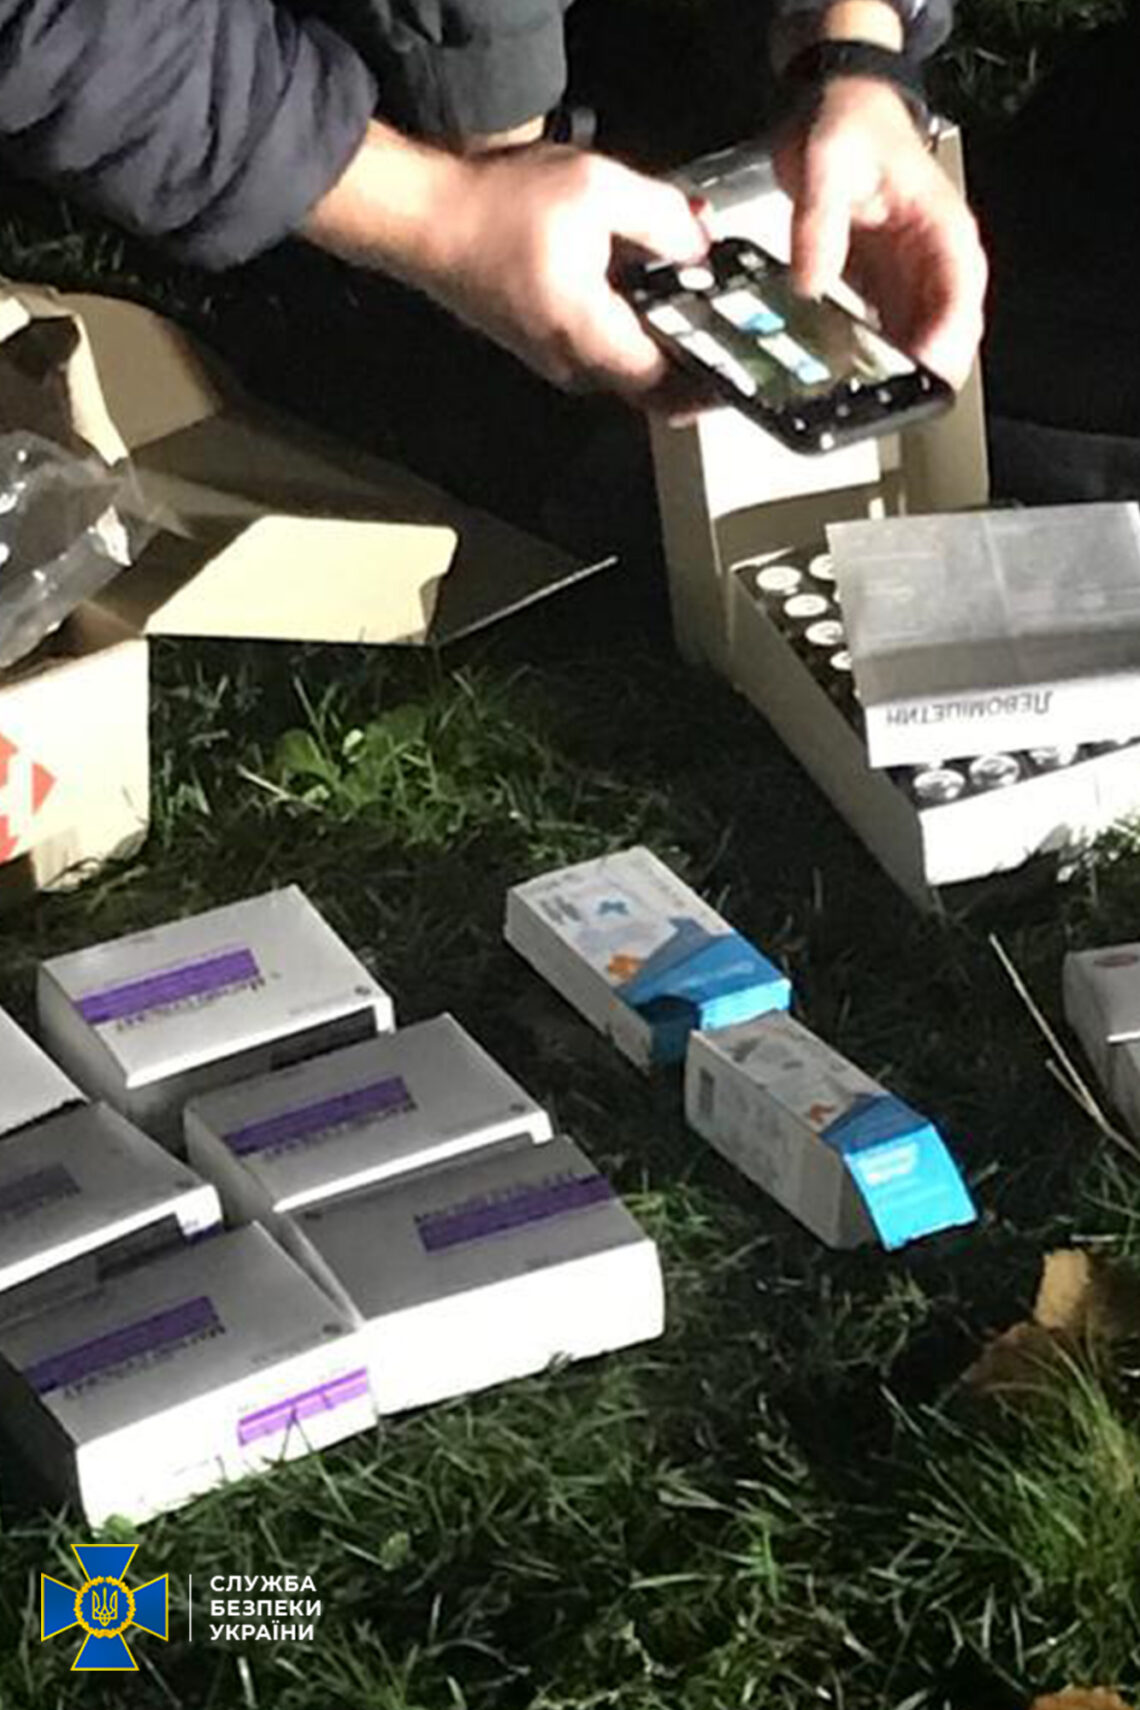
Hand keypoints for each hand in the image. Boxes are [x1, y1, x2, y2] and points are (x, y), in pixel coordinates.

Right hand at [424, 142, 710, 403]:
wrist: (423, 219)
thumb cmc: (500, 206)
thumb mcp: (598, 189)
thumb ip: (664, 219)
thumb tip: (701, 247)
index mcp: (591, 336)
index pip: (668, 386)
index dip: (711, 382)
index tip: (743, 369)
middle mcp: (573, 364)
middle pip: (652, 382)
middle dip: (692, 354)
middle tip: (723, 322)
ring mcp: (553, 358)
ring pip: (626, 364)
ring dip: (660, 335)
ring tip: (687, 289)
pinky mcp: (540, 342)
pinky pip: (600, 346)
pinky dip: (628, 324)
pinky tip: (640, 281)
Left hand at [775, 78, 986, 387]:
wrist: (836, 110)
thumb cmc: (849, 123)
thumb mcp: (827, 161)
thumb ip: (819, 223)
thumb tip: (809, 286)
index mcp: (940, 225)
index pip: (960, 290)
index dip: (947, 334)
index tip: (924, 366)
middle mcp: (933, 260)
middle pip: (946, 331)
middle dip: (924, 371)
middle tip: (888, 406)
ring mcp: (909, 280)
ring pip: (916, 344)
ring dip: (895, 373)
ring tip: (861, 401)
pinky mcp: (881, 290)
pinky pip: (883, 337)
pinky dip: (868, 359)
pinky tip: (841, 377)